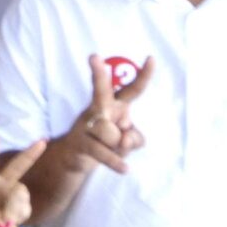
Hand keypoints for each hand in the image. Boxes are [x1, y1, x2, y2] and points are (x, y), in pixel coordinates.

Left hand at [0, 129, 42, 226]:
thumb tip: (7, 222)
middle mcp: (2, 182)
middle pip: (17, 166)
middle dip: (30, 154)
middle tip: (43, 142)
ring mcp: (15, 191)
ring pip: (21, 194)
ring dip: (13, 209)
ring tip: (2, 218)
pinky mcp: (24, 202)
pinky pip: (25, 208)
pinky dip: (17, 217)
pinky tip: (10, 219)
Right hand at [71, 52, 151, 172]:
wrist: (75, 158)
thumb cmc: (106, 142)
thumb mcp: (128, 141)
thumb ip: (134, 138)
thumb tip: (124, 138)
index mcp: (116, 104)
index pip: (132, 89)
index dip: (143, 75)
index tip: (152, 58)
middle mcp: (99, 109)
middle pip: (100, 91)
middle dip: (98, 75)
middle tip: (93, 57)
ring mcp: (86, 124)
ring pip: (111, 135)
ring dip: (117, 149)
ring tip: (110, 150)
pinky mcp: (80, 142)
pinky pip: (102, 151)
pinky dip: (115, 161)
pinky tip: (125, 168)